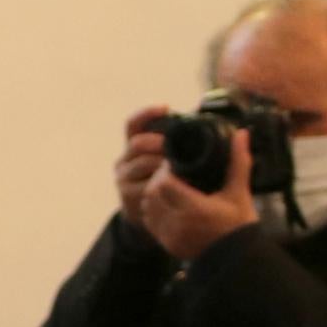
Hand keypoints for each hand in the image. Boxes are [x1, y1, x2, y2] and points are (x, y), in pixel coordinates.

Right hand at [111, 104, 175, 237]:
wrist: (156, 218)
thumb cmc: (168, 181)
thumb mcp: (168, 158)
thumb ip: (178, 139)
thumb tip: (203, 109)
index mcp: (133, 147)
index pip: (133, 124)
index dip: (146, 114)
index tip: (166, 108)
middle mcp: (123, 162)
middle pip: (137, 144)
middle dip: (159, 142)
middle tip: (177, 145)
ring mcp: (123, 182)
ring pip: (142, 165)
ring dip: (162, 164)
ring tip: (179, 164)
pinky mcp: (128, 200)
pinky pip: (145, 189)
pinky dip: (160, 185)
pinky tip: (174, 184)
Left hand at [138, 125, 257, 260]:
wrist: (236, 258)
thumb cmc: (239, 224)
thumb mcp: (239, 192)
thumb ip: (238, 162)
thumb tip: (241, 133)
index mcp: (195, 208)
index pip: (164, 183)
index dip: (166, 170)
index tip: (175, 164)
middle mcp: (179, 223)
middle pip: (152, 193)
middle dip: (158, 180)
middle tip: (170, 173)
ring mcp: (170, 236)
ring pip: (147, 207)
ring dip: (153, 195)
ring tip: (168, 187)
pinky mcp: (166, 244)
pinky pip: (149, 222)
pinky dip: (153, 210)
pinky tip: (166, 204)